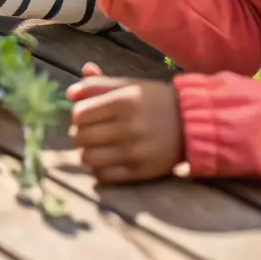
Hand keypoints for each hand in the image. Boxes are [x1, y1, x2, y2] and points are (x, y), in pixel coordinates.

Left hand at [68, 63, 183, 184]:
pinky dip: (99, 168)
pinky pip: (104, 175)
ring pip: (88, 158)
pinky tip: (107, 159)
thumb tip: (69, 93)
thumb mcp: (129, 84)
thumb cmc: (154, 100)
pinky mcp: (141, 171)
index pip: (80, 114)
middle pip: (80, 137)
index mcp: (124, 100)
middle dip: (80, 133)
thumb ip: (98, 84)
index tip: (86, 114)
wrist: (191, 123)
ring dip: (86, 151)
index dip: (78, 114)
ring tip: (95, 146)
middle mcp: (129, 126)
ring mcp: (135, 151)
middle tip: (89, 131)